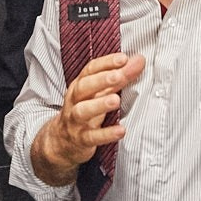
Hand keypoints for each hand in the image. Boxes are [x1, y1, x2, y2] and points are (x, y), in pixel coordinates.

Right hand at [37, 52, 145, 171]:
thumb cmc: (84, 111)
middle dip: (101, 80)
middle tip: (119, 75)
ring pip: (83, 111)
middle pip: (84, 87)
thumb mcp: (99, 93)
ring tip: (116, 100)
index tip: (123, 58)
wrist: (61, 142)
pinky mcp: (81, 140)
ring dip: (99, 105)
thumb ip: (119, 77)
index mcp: (79, 86)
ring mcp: (76, 121)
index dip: (106, 63)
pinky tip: (121, 131)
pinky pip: (92, 137)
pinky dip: (106, 134)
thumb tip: (139, 60)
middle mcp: (75, 101)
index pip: (90, 70)